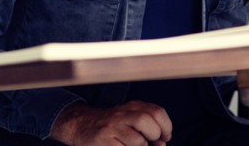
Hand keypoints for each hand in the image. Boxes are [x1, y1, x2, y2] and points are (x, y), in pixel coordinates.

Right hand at [49, 100, 172, 145]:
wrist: (82, 125)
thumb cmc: (111, 125)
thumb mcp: (130, 118)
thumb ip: (148, 127)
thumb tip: (162, 144)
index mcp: (133, 107)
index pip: (157, 112)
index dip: (166, 126)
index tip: (165, 137)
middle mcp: (123, 114)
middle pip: (147, 120)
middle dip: (155, 135)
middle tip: (153, 142)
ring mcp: (112, 128)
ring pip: (137, 140)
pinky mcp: (104, 140)